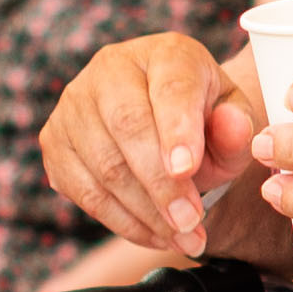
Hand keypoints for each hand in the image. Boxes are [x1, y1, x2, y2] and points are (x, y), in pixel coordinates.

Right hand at [42, 33, 283, 261]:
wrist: (165, 125)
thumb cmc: (204, 121)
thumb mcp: (232, 122)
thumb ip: (237, 127)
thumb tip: (232, 127)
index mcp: (165, 54)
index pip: (169, 86)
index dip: (177, 129)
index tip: (187, 170)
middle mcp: (111, 68)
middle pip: (128, 126)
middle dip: (160, 183)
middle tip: (190, 222)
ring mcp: (75, 104)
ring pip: (104, 165)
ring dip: (145, 212)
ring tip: (184, 237)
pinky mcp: (54, 141)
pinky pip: (84, 191)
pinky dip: (123, 222)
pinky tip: (155, 235)